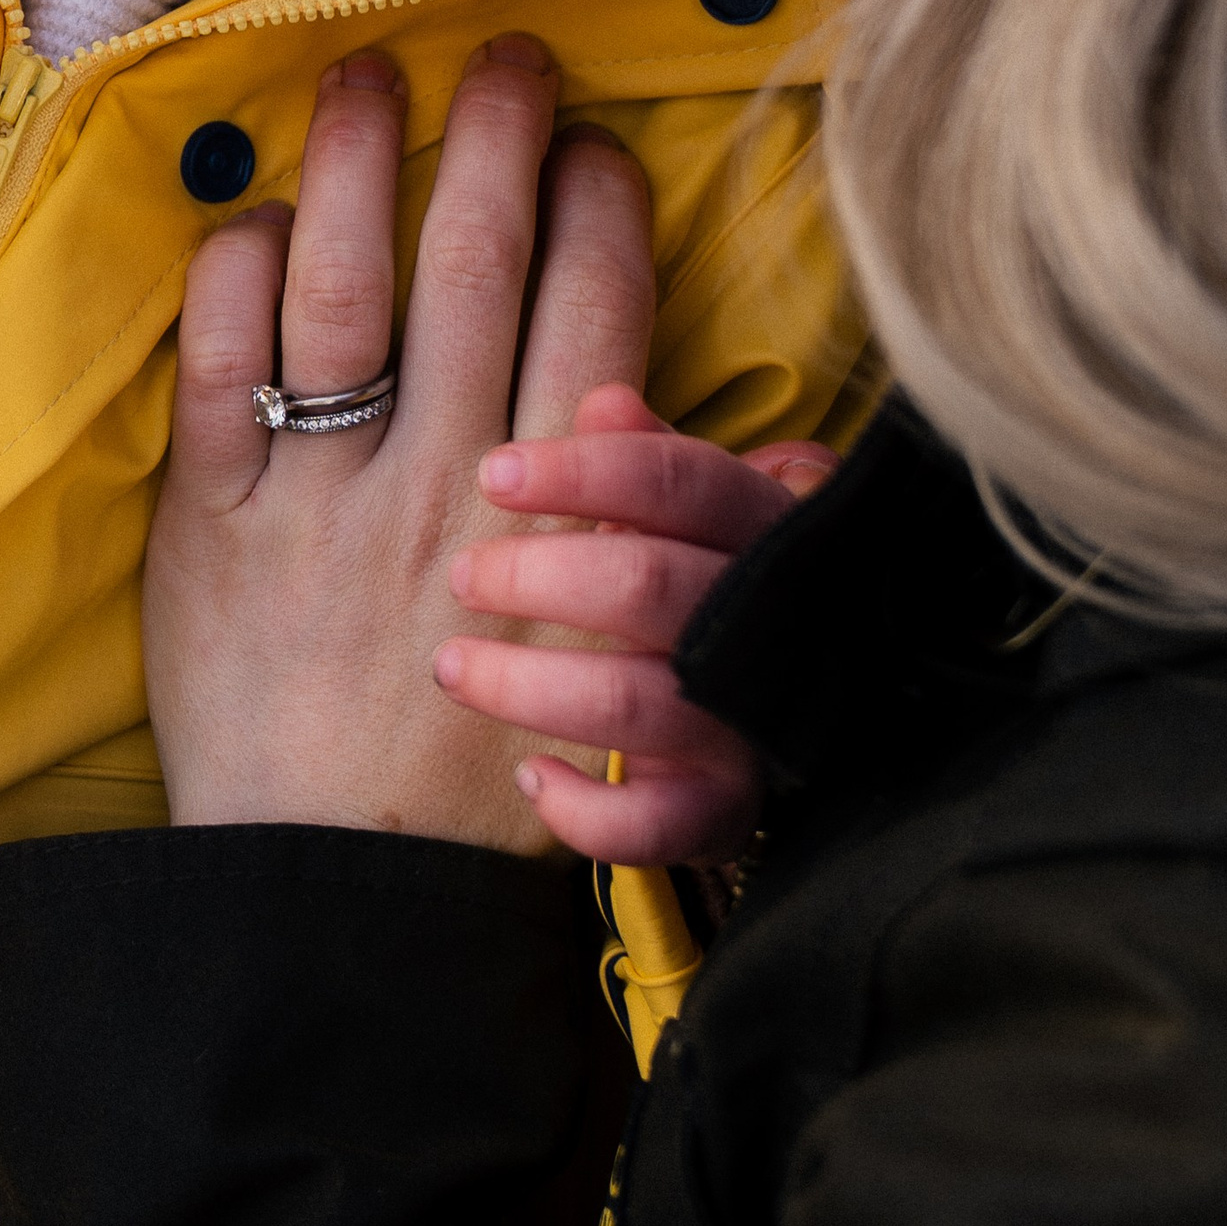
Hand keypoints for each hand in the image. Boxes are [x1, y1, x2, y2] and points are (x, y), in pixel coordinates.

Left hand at [147, 35, 657, 853]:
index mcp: (549, 522)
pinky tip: (253, 216)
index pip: (596, 319)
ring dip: (356, 163)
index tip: (598, 148)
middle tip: (506, 55)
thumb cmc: (480, 785)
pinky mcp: (207, 526)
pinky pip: (216, 369)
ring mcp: (315, 502)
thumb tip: (722, 427)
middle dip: (498, 139)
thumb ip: (642, 535)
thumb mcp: (607, 665)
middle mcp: (440, 492)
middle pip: (476, 270)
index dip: (600, 213)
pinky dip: (232, 276)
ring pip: (339, 290)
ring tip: (365, 76)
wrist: (338, 900)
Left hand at [440, 392, 832, 862]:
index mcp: (759, 528)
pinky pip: (664, 825)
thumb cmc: (698, 581)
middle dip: (539, 577)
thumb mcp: (682, 510)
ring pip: (637, 704)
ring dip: (529, 686)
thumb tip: (603, 400)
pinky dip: (591, 812)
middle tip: (462, 575)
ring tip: (451, 667)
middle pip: (650, 585)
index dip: (588, 473)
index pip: (682, 482)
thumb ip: (643, 457)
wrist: (775, 710)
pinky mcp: (730, 807)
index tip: (493, 473)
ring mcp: (750, 722)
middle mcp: (764, 624)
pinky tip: (531, 777)